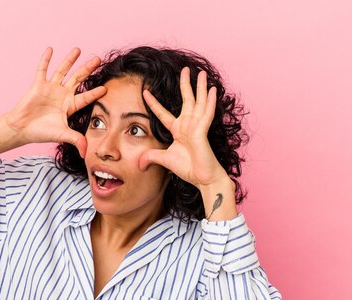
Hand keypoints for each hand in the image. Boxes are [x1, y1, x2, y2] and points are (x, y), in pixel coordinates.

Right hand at [4, 47, 106, 156]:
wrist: (22, 129)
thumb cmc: (42, 132)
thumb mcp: (62, 135)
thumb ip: (76, 140)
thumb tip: (87, 154)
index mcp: (70, 106)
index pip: (86, 97)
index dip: (95, 92)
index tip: (106, 87)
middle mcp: (62, 95)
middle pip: (78, 79)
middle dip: (87, 69)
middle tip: (98, 59)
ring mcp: (51, 88)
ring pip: (63, 71)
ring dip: (70, 60)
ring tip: (78, 49)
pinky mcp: (38, 85)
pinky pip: (43, 69)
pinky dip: (46, 59)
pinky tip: (51, 49)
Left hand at [138, 68, 228, 188]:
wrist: (202, 178)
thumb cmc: (187, 168)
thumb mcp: (164, 160)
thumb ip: (151, 158)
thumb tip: (140, 164)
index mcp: (178, 129)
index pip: (163, 113)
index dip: (154, 103)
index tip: (145, 92)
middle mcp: (188, 124)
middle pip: (186, 100)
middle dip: (185, 84)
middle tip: (184, 69)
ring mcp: (197, 126)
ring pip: (198, 102)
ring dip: (199, 87)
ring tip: (199, 73)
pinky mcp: (203, 131)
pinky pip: (207, 113)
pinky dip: (209, 101)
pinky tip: (212, 89)